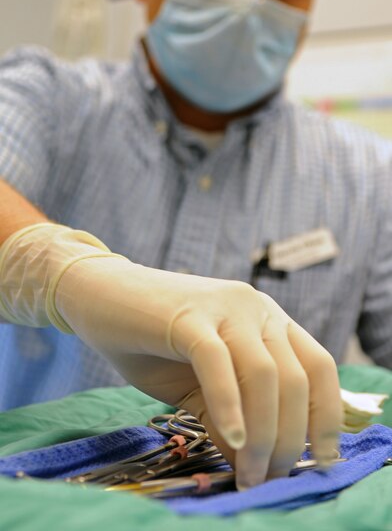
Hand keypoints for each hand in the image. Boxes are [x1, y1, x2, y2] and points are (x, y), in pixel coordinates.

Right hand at [55, 256, 341, 488]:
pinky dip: (229, 406)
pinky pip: (218, 363)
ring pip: (264, 374)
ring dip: (263, 433)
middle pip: (295, 378)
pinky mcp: (187, 316)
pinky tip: (230, 441)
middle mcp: (256, 308)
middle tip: (266, 478)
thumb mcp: (197, 386)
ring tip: (247, 473)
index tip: (321, 460)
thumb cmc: (152, 342)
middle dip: (288, 439)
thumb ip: (226, 418)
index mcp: (268, 320)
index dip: (326, 416)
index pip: (320, 366)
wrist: (100, 297)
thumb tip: (250, 466)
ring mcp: (223, 307)